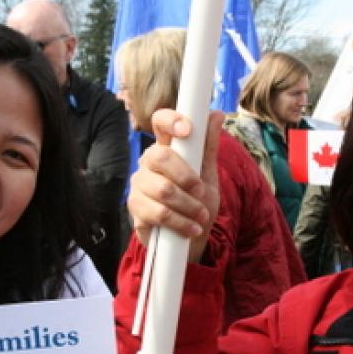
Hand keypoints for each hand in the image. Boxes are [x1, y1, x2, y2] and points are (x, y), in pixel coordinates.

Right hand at [128, 109, 222, 262]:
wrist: (189, 239)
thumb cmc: (197, 201)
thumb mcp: (208, 174)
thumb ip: (208, 146)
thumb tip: (217, 114)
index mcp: (166, 147)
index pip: (160, 121)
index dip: (171, 120)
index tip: (188, 130)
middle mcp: (148, 162)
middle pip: (160, 157)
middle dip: (187, 176)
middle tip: (201, 192)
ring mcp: (139, 185)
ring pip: (163, 190)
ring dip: (189, 205)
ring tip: (201, 216)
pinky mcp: (135, 209)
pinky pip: (158, 213)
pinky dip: (181, 222)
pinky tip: (191, 228)